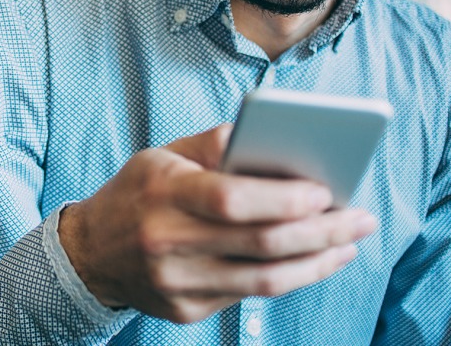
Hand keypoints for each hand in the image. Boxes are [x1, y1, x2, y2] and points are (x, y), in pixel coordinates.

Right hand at [58, 124, 377, 323]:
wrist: (89, 253)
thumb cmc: (139, 191)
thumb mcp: (165, 154)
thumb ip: (218, 144)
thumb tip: (277, 141)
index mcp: (162, 194)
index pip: (231, 199)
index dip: (284, 198)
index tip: (326, 190)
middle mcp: (167, 242)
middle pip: (261, 243)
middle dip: (321, 231)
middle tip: (361, 217)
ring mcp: (176, 284)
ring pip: (264, 280)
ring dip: (318, 262)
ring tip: (350, 242)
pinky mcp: (186, 311)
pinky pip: (250, 296)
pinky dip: (290, 277)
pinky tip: (315, 260)